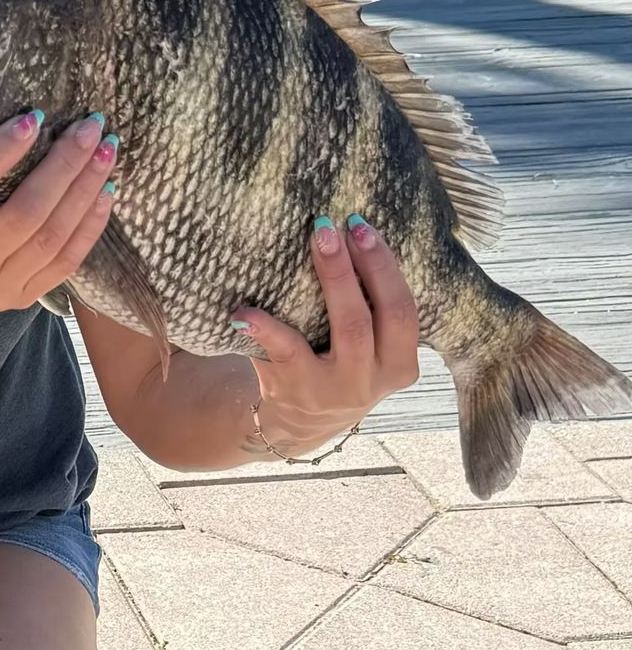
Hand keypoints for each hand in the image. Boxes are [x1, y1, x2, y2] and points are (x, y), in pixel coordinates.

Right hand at [0, 109, 116, 336]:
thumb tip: (17, 123)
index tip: (33, 118)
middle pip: (24, 214)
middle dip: (64, 166)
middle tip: (90, 128)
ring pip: (52, 237)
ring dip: (85, 190)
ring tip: (106, 152)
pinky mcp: (20, 298)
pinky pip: (65, 263)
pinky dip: (90, 226)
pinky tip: (105, 194)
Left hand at [235, 214, 420, 454]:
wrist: (299, 424)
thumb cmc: (336, 367)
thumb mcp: (369, 350)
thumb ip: (371, 309)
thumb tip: (347, 234)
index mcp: (400, 362)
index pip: (404, 309)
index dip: (386, 267)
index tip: (363, 227)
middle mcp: (375, 378)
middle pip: (378, 314)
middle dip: (362, 265)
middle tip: (338, 225)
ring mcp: (337, 388)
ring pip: (346, 329)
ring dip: (333, 279)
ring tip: (317, 241)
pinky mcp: (297, 391)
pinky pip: (285, 352)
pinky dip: (266, 328)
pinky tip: (246, 310)